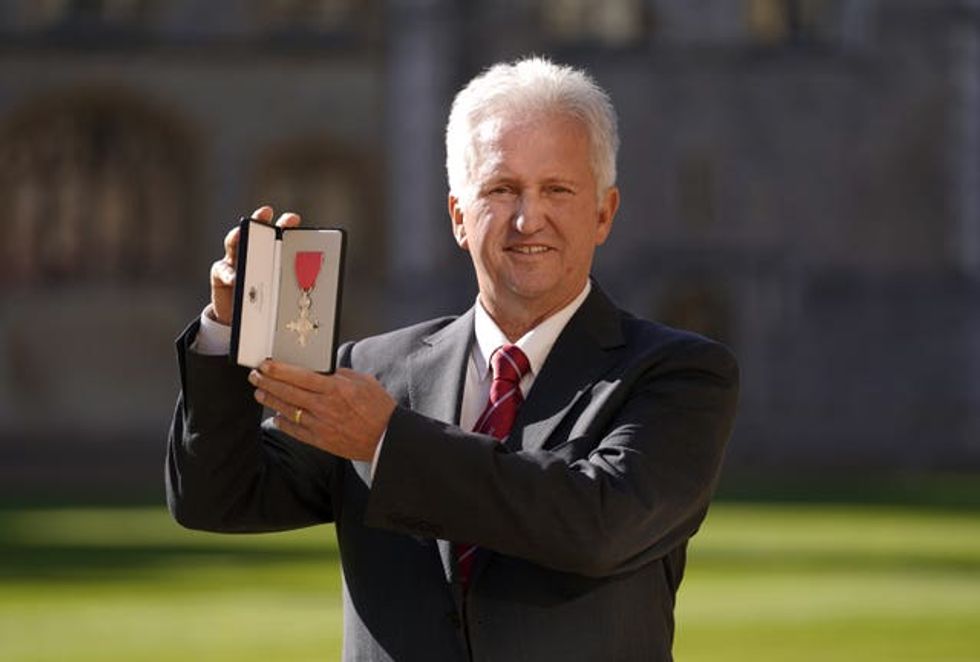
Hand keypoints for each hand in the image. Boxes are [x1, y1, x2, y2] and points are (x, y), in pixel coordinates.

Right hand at [209, 205, 301, 324]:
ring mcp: (235, 260)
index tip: (294, 219)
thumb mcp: (282, 290)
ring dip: (237, 236)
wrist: (246, 318)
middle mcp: (253, 251)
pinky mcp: (221, 275)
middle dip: (260, 219)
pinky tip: (235, 279)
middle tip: (266, 212)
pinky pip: (222, 271)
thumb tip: (312, 280)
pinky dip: (228, 273)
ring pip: (234, 242)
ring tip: (242, 234)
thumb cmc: (268, 300)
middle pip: (256, 231)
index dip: (285, 224)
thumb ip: (292, 282)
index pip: (279, 235)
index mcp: (272, 253)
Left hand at [248, 361, 396, 461]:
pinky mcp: (320, 440)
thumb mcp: (363, 381)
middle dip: (268, 382)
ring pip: (288, 410)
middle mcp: (325, 406)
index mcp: (336, 388)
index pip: (300, 376)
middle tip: (255, 376)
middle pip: (288, 392)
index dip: (279, 370)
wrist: (386, 438)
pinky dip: (282, 422)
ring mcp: (320, 425)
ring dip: (271, 400)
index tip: (266, 364)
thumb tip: (322, 369)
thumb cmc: (378, 408)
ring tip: (260, 392)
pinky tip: (276, 415)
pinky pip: (295, 430)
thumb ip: (340, 373)